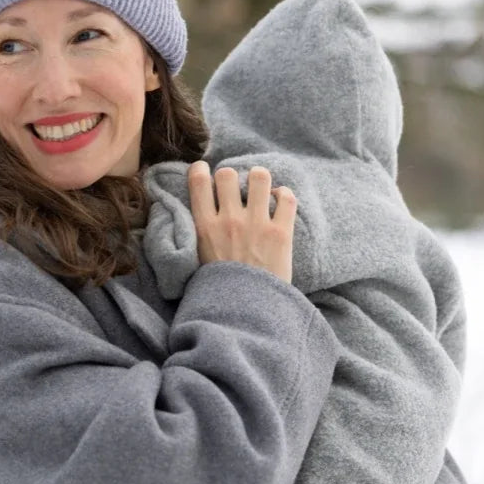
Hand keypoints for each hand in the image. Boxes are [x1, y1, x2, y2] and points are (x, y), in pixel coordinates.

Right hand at [188, 161, 295, 283]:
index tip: (205, 172)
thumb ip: (197, 235)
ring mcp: (257, 224)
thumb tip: (197, 215)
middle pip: (228, 174)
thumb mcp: (196, 261)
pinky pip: (287, 198)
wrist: (246, 313)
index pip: (198, 181)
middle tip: (237, 190)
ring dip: (260, 180)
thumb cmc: (219, 290)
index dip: (201, 170)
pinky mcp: (281, 233)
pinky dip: (284, 196)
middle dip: (232, 177)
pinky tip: (280, 203)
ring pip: (259, 177)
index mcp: (204, 227)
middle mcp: (229, 220)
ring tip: (261, 191)